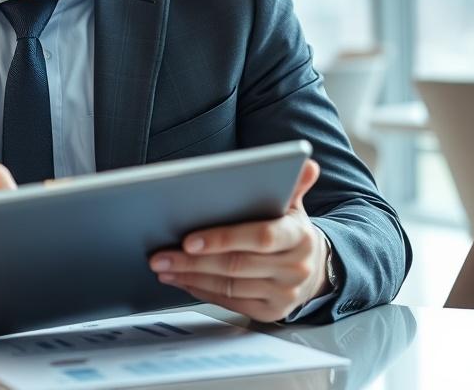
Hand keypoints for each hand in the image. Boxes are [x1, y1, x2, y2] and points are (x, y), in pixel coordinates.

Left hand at [149, 158, 329, 321]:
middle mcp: (295, 268)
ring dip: (190, 277)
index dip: (222, 239)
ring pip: (228, 286)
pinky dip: (202, 291)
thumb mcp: (292, 205)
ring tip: (164, 266)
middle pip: (235, 265)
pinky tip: (182, 280)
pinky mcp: (271, 313)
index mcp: (298, 236)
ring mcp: (284, 294)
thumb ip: (293, 183)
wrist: (312, 268)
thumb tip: (305, 162)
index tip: (188, 240)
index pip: (260, 237)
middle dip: (192, 261)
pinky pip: (230, 303)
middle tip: (161, 255)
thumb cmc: (289, 230)